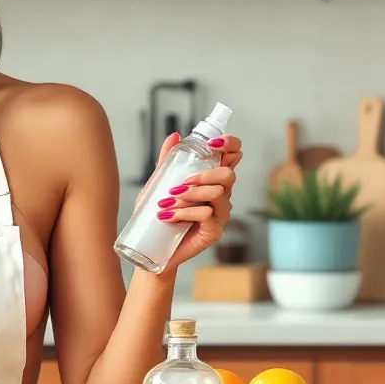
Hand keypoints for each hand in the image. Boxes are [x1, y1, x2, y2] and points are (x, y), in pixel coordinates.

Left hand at [146, 131, 241, 270]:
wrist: (151, 247)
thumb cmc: (159, 214)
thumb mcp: (158, 185)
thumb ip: (167, 162)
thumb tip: (174, 136)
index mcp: (211, 180)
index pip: (232, 156)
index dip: (230, 145)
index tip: (213, 143)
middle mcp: (220, 195)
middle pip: (228, 175)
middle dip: (204, 175)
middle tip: (180, 184)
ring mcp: (220, 214)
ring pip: (217, 194)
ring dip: (189, 195)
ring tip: (166, 202)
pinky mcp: (214, 231)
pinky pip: (206, 215)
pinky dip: (183, 213)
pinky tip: (166, 216)